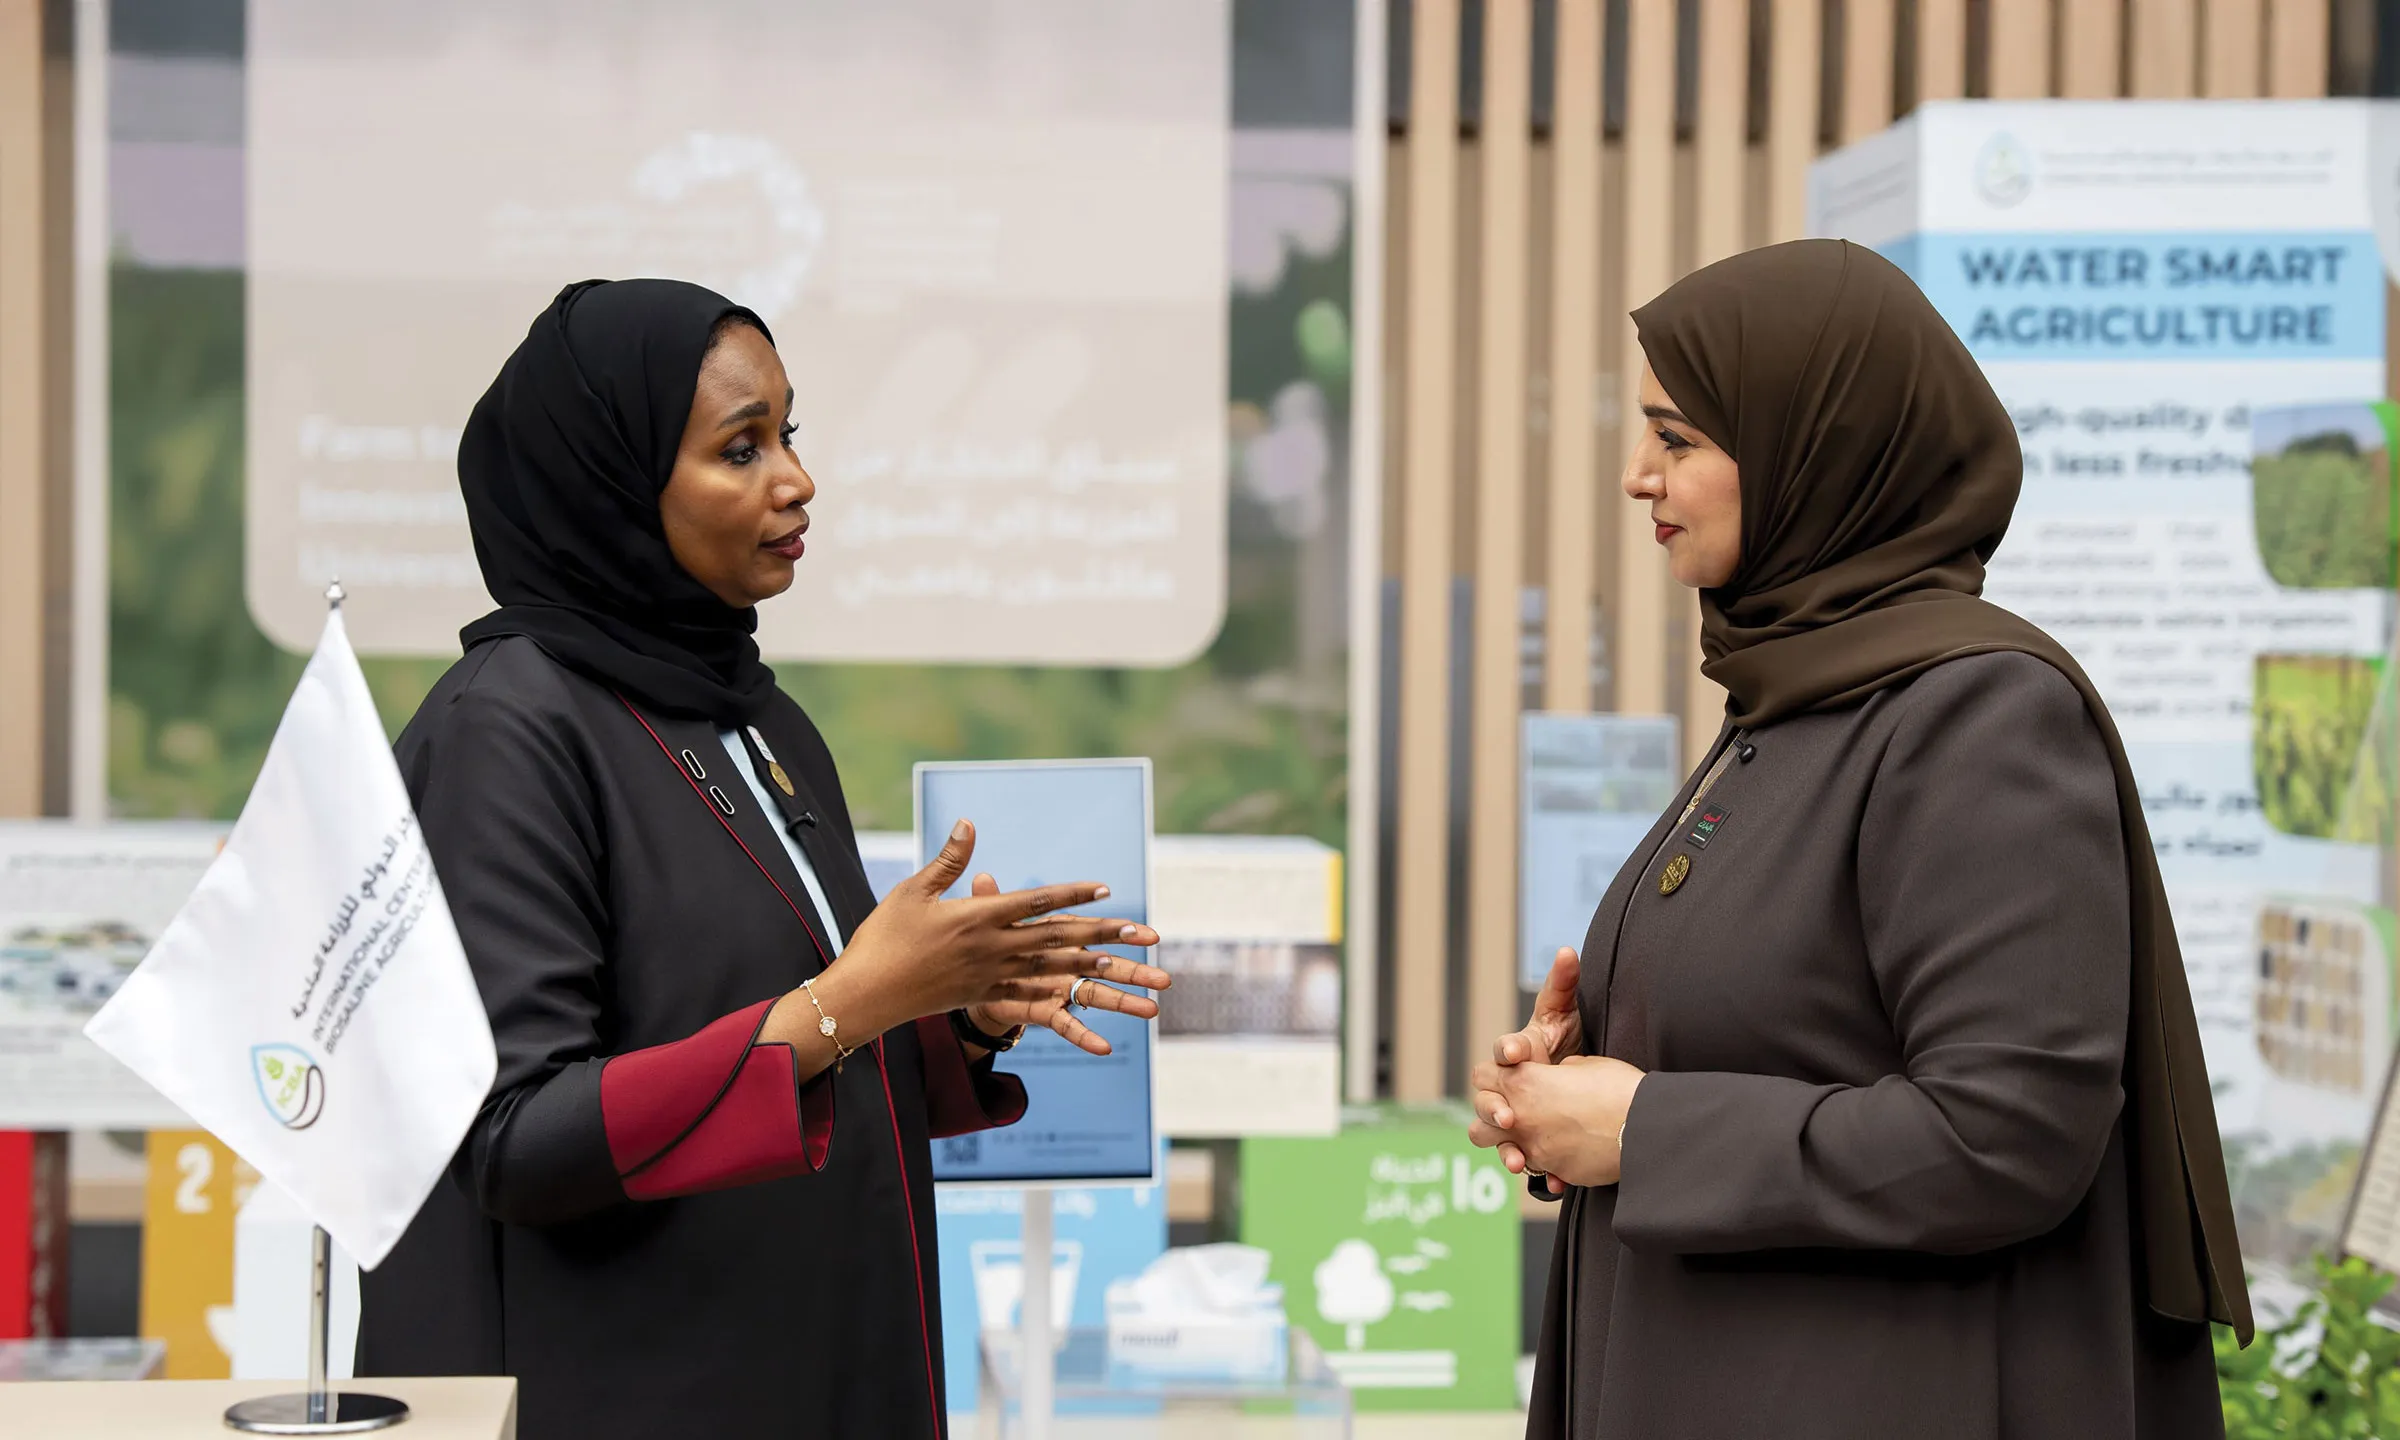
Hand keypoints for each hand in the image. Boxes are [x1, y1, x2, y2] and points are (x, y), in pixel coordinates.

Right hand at [773, 820, 1157, 1049]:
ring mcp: (995, 979)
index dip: (1071, 895)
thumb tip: (969, 823)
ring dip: (1107, 982)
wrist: (865, 993)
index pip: (1035, 902)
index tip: (1105, 889)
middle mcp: (995, 949)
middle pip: (1062, 939)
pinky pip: (1038, 1015)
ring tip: (1147, 989)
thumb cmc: (884, 936)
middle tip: (1151, 935)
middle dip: (1110, 936)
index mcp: (978, 918)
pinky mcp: (989, 1002)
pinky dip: (1074, 1028)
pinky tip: (1104, 1044)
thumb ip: (950, 861)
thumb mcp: (914, 891)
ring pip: (1061, 978)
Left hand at [961, 872, 1171, 1055]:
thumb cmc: (988, 942)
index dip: (1124, 933)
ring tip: (1151, 1010)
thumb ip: (991, 902)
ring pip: (1097, 996)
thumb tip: (982, 878)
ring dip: (1124, 1004)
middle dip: (1136, 973)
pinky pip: (1067, 1025)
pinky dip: (1084, 1037)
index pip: (1097, 931)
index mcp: (1060, 934)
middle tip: (1164, 980)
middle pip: (1108, 966)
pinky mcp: (1046, 1010)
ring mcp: (1060, 988)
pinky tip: (1104, 1048)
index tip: (1151, 936)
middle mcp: (1067, 961)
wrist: (973, 977)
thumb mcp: (989, 920)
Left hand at [1467, 1055, 1644, 1189]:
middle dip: (1491, 1117)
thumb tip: (1558, 1078)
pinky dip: (1543, 1165)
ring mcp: (1534, 1147)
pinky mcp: (1553, 1170)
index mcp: (1524, 1082)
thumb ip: (1558, 1072)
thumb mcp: (1584, 1065)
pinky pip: (1536, 1170)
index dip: (1494, 1076)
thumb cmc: (1618, 1088)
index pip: (1482, 1075)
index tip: (1510, 1078)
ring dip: (1508, 1145)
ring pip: (1498, 1151)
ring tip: (1530, 1139)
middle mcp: (1520, 1117)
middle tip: (1514, 1113)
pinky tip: (1561, 1158)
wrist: (1644, 1126)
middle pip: (1478, 1120)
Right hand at [1471, 948, 1582, 1182]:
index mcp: (1515, 1053)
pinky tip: (1550, 1179)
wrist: (1578, 1077)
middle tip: (1509, 1114)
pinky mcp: (1527, 1137)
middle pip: (1484, 1097)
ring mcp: (1513, 1113)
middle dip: (1493, 1106)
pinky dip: (1534, 1170)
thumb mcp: (1565, 1012)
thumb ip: (1563, 983)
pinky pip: (1521, 1157)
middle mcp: (1507, 1085)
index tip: (1516, 1052)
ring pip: (1491, 1134)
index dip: (1508, 1051)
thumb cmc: (1562, 1038)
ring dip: (1502, 1146)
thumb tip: (1566, 951)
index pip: (1503, 1049)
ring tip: (1517, 1159)